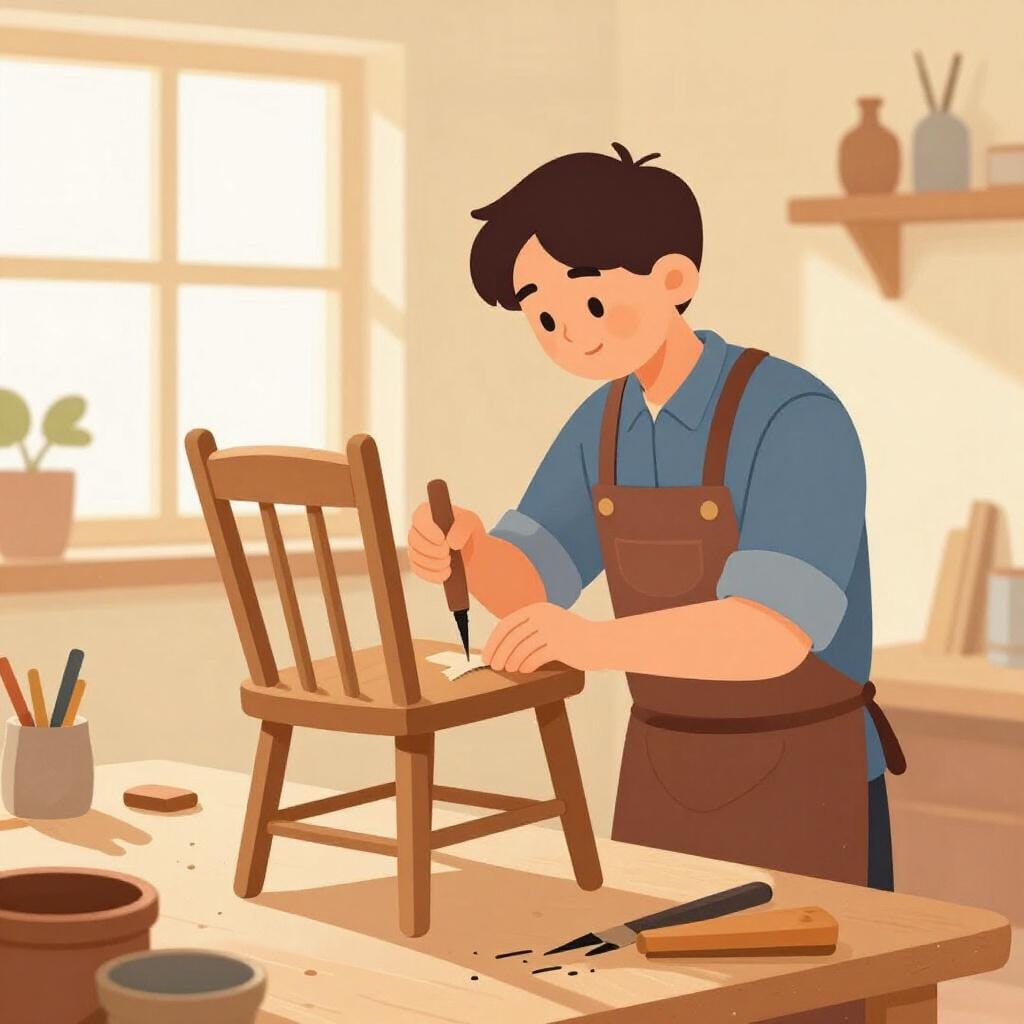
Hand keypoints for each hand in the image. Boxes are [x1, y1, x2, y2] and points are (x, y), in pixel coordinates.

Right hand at [408, 501, 484, 583]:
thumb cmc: (467, 532)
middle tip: (448, 554)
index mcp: (429, 513)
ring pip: (414, 556)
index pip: (419, 517)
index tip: (442, 539)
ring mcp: (416, 547)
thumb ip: (462, 527)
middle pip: (413, 539)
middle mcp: (418, 529)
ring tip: (449, 562)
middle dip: (432, 550)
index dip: (427, 529)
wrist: (470, 552)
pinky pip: (417, 570)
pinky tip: (446, 572)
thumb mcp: (470, 523)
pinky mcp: (417, 563)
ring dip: (434, 563)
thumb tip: (451, 542)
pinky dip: (432, 574)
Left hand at [483, 602, 602, 672]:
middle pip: (511, 637)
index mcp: (537, 609)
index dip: (494, 641)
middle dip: (500, 654)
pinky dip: (526, 666)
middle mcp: (543, 616)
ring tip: (510, 670)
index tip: (487, 655)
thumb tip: (501, 646)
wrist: (601, 642)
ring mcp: (552, 630)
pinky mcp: (560, 645)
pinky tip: (524, 671)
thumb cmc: (573, 637)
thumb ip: (530, 628)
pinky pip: (535, 658)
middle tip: (495, 667)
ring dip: (512, 662)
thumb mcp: (550, 623)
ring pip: (521, 649)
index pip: (507, 624)